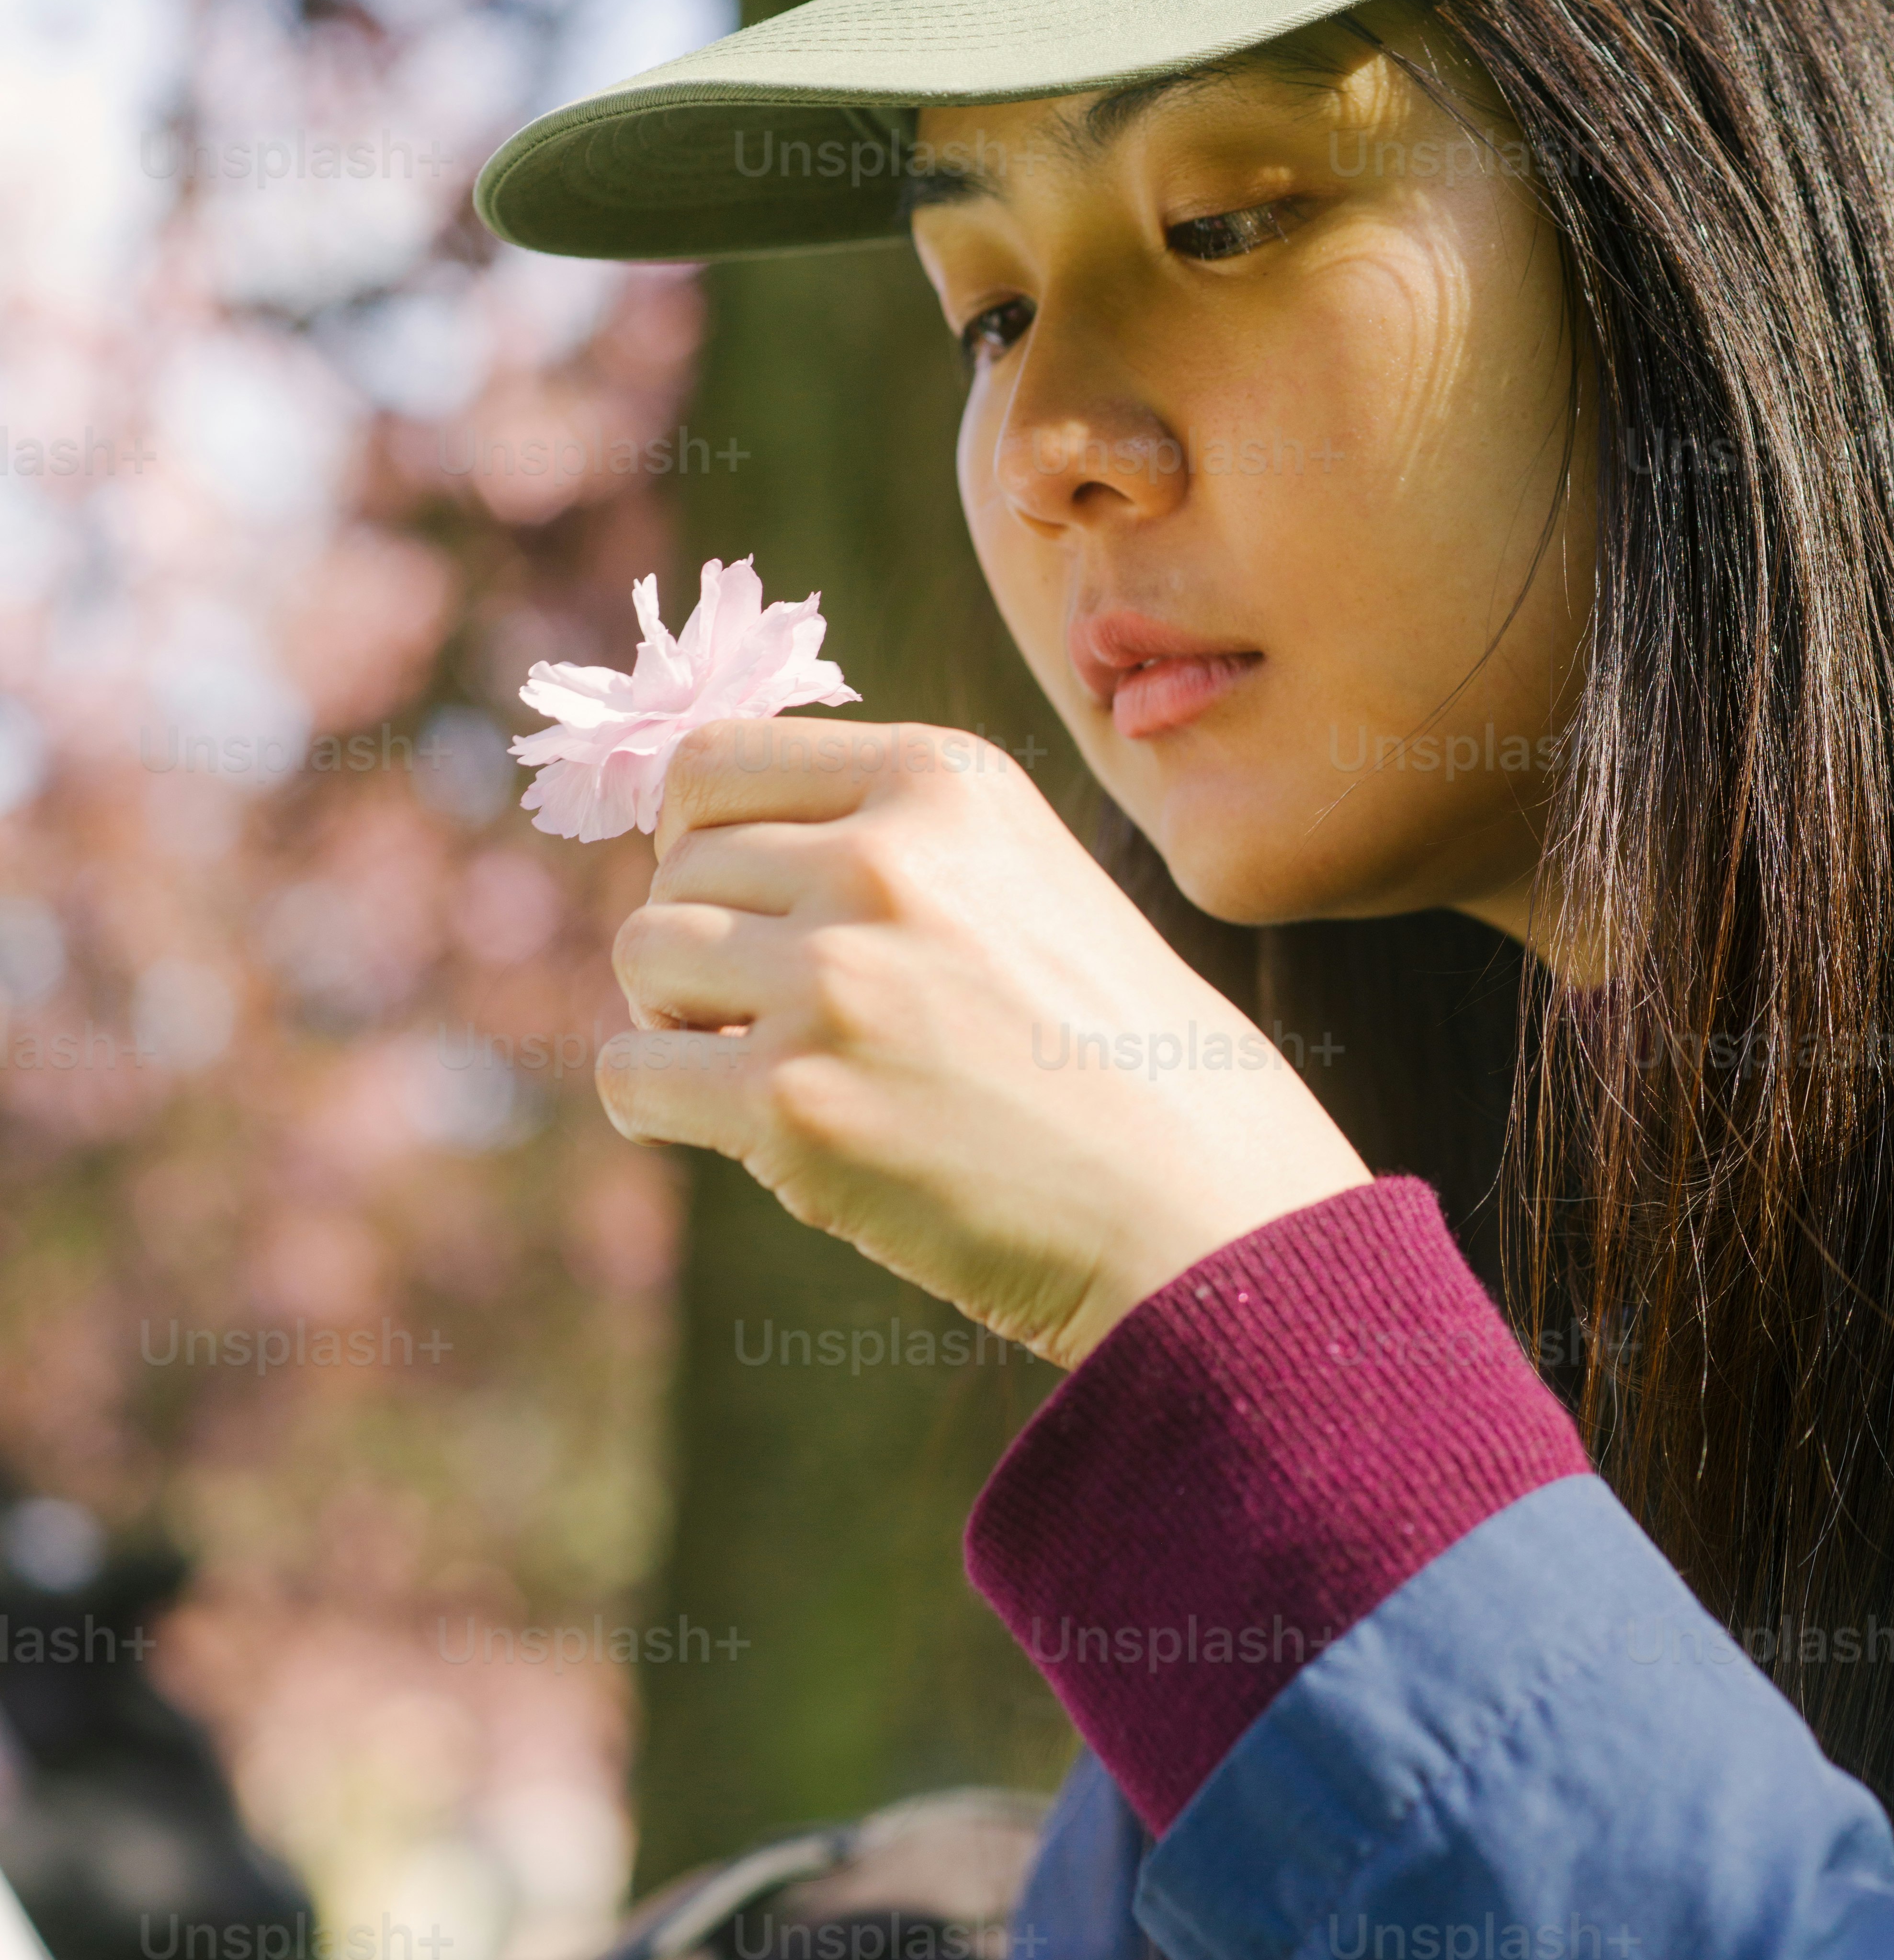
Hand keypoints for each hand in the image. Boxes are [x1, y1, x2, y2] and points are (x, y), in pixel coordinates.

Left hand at [598, 717, 1372, 1371]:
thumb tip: (686, 833)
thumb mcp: (1019, 877)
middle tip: (779, 1012)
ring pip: (643, 956)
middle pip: (678, 866)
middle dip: (707, 939)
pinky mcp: (797, 1106)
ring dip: (679, 1015)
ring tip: (767, 1063)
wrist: (1195, 1200)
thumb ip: (884, 835)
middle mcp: (883, 859)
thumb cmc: (1109, 1051)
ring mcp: (835, 982)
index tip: (734, 893)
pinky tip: (737, 1128)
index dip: (696, 830)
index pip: (714, 759)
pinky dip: (658, 1105)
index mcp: (943, 781)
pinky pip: (632, 1075)